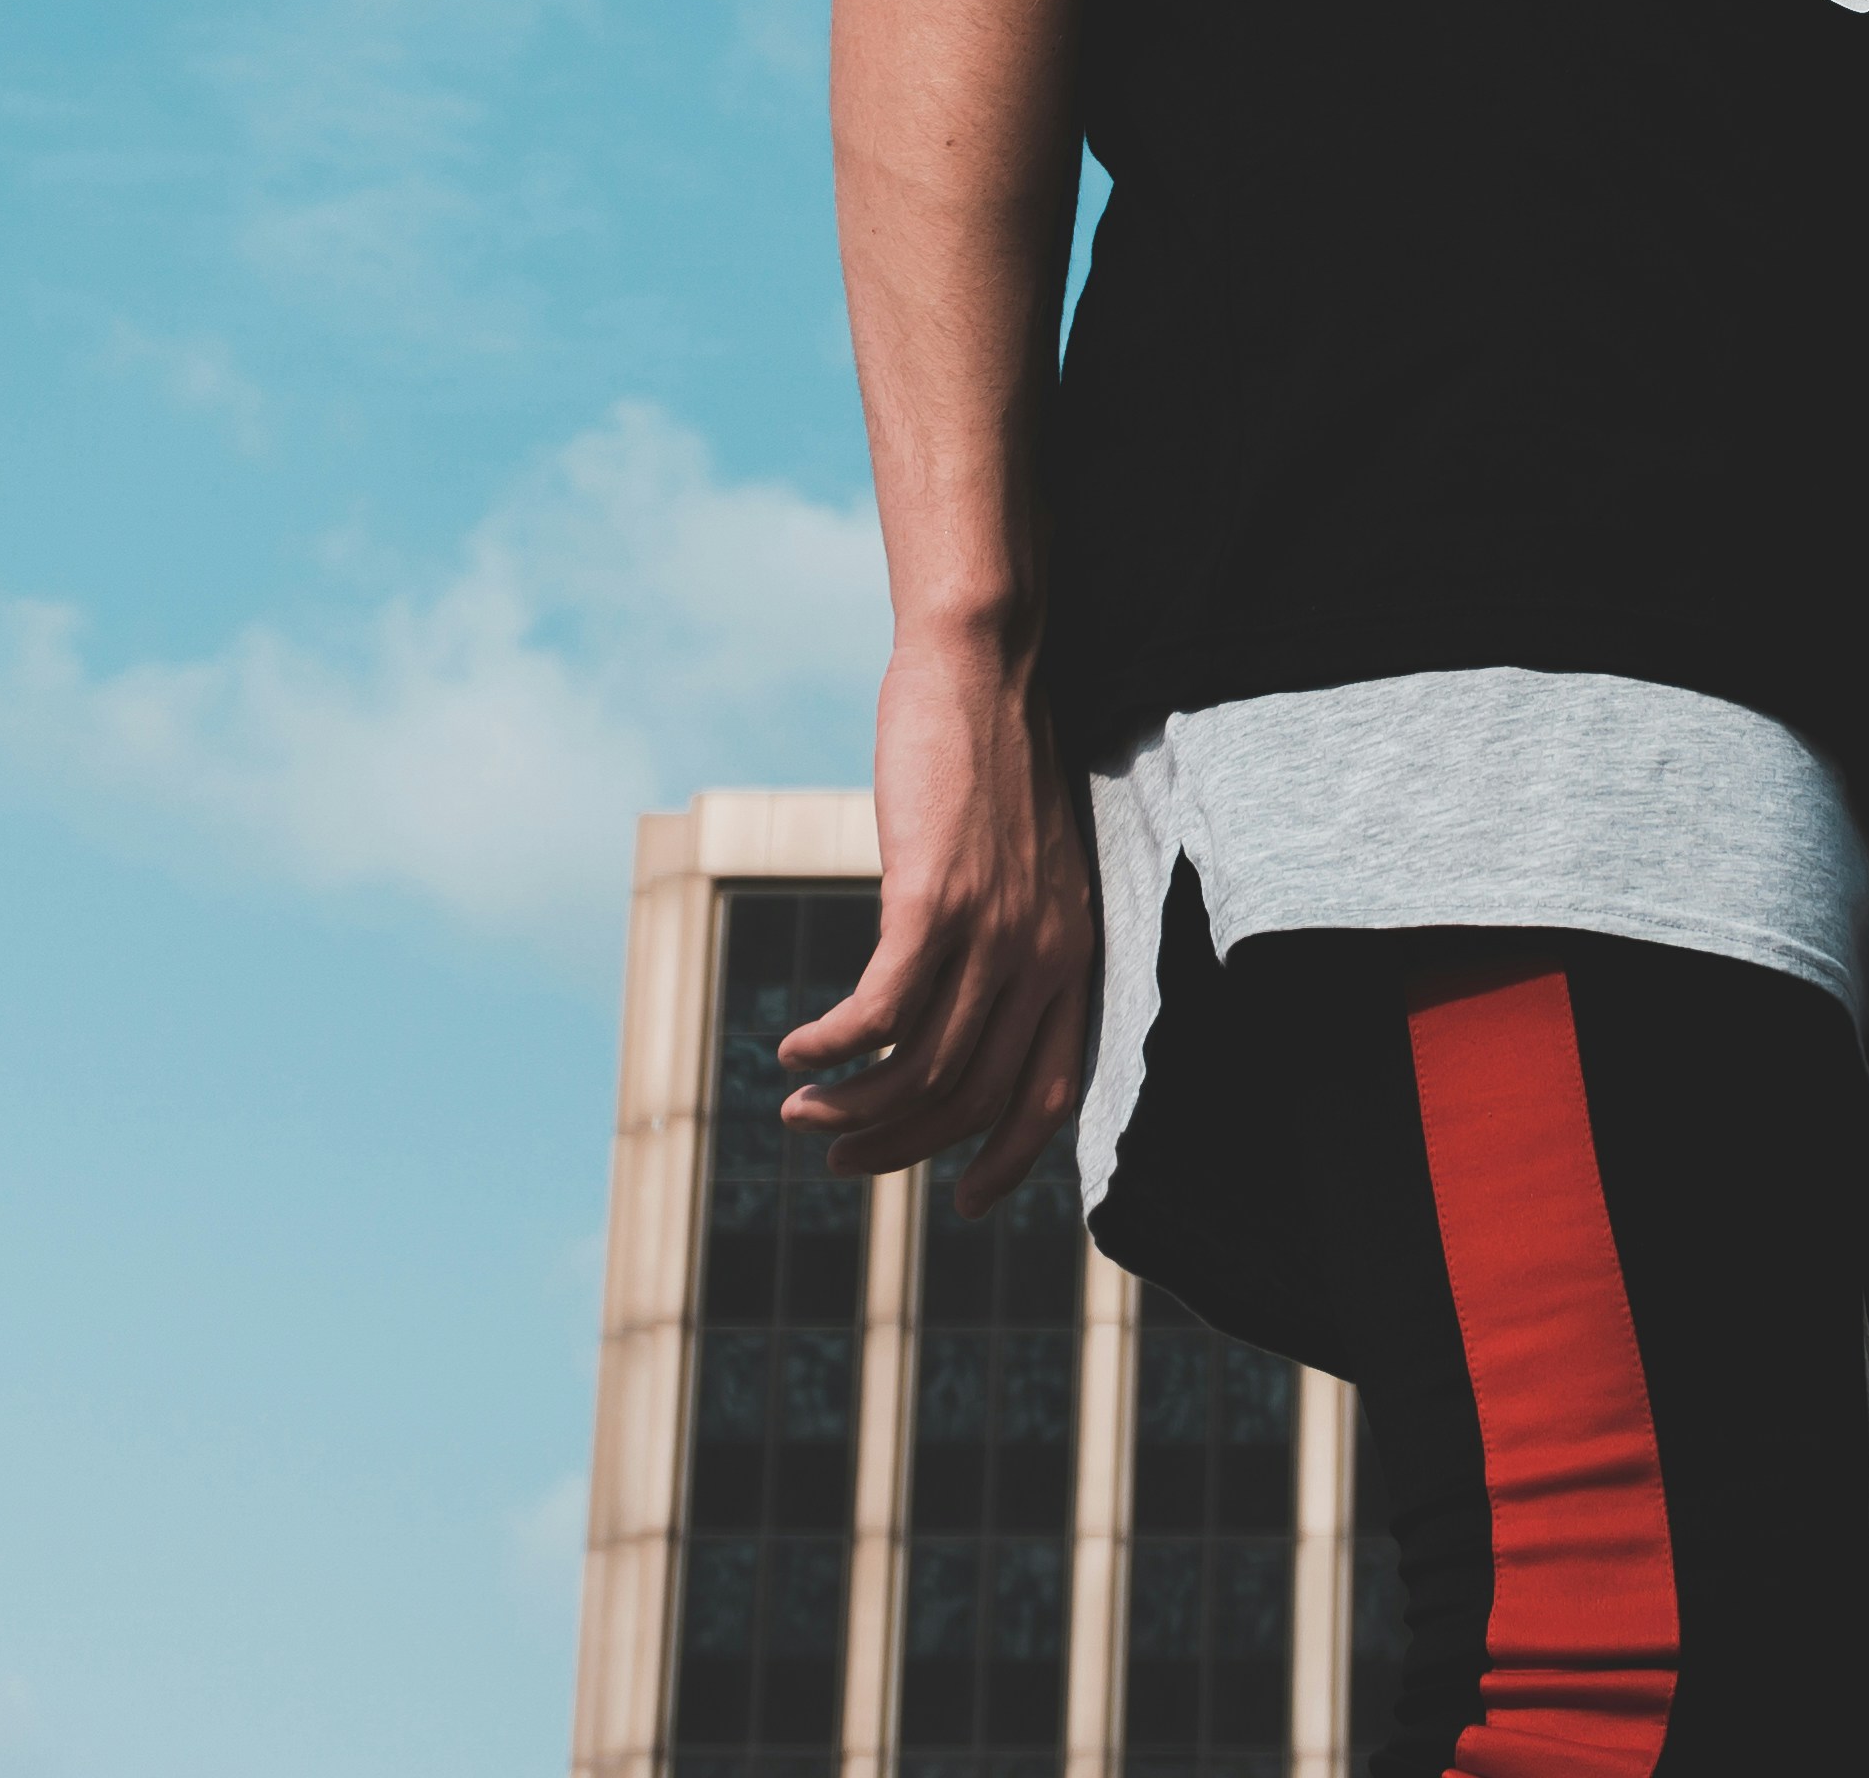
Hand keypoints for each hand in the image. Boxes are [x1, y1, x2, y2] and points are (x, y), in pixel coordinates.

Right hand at [779, 620, 1098, 1213]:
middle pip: (970, 1096)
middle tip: (835, 1151)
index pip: (1054, 1094)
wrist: (988, 666)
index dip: (1007, 1161)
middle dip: (897, 1143)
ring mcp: (992, 929)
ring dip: (850, 1103)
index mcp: (1074, 955)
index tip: (961, 1203)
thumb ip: (1008, 943)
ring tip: (798, 1108)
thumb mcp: (1026, 869)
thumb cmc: (994, 763)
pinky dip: (831, 1045)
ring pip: (918, 1065)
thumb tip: (953, 1013)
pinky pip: (878, 1010)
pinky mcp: (933, 898)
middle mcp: (1044, 956)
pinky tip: (794, 1048)